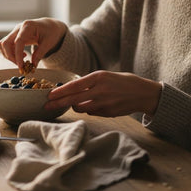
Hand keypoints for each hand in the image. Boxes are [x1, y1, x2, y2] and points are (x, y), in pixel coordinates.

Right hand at [0, 18, 67, 68]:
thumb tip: (32, 65)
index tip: (21, 66)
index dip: (18, 55)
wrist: (49, 26)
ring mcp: (15, 32)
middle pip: (5, 43)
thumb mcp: (49, 43)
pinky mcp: (14, 37)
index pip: (18, 41)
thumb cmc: (50, 32)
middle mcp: (19, 28)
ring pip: (3, 45)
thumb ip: (40, 53)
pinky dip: (10, 53)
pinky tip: (22, 55)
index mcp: (28, 26)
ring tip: (22, 60)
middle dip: (11, 57)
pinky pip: (6, 46)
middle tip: (21, 65)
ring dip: (9, 56)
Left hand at [44, 70, 160, 116]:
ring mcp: (105, 103)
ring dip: (75, 107)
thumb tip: (71, 90)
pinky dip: (89, 110)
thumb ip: (89, 83)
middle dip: (58, 103)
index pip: (74, 86)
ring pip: (81, 109)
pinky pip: (92, 113)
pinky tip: (93, 105)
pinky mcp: (108, 113)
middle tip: (47, 106)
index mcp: (99, 77)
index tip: (50, 95)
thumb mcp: (106, 76)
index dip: (60, 91)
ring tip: (74, 103)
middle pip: (74, 100)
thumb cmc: (123, 82)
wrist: (144, 93)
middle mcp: (100, 90)